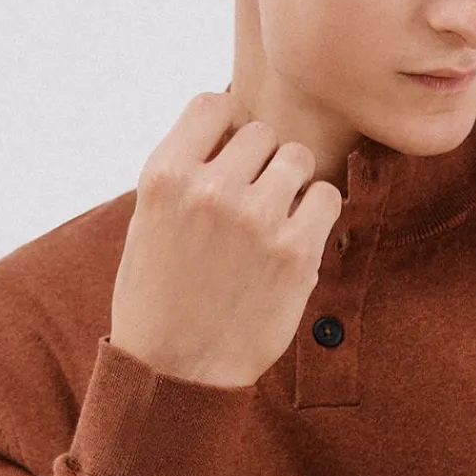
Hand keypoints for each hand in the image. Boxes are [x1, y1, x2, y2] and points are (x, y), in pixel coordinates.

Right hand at [109, 90, 343, 388]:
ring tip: (272, 223)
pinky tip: (295, 240)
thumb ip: (186, 172)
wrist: (176, 370)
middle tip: (249, 207)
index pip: (212, 104)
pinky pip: (327, 197)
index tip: (226, 162)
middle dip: (259, 164)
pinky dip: (317, 214)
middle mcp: (209, 189)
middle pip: (261, 133)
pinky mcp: (296, 252)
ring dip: (291, 184)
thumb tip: (234, 130)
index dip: (225, 130)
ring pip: (297, 158)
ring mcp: (255, 218)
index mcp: (164, 175)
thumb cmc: (159, 297)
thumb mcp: (148, 221)